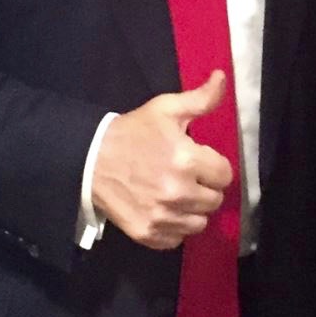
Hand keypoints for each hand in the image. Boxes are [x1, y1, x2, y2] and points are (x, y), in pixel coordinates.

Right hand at [91, 72, 233, 249]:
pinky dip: (173, 227)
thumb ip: (200, 99)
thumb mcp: (166, 109)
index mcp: (187, 160)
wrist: (90, 159)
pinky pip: (177, 238)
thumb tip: (222, 77)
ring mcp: (162, 216)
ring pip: (199, 223)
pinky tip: (163, 209)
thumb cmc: (133, 132)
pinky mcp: (147, 233)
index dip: (214, 166)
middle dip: (205, 188)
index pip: (225, 175)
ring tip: (176, 194)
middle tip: (186, 176)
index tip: (199, 161)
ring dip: (192, 210)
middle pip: (215, 200)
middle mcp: (178, 192)